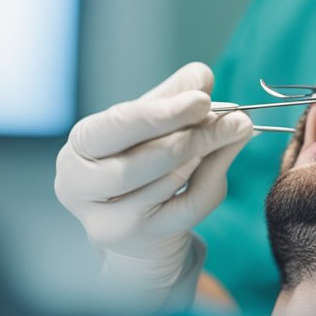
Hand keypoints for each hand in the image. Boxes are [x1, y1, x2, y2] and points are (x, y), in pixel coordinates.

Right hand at [55, 63, 252, 308]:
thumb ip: (171, 97)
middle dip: (195, 136)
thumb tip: (201, 75)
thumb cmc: (139, 165)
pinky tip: (225, 159)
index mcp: (80, 147)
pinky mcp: (139, 240)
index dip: (162, 113)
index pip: (119, 126)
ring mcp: (108, 220)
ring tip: (234, 131)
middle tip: (236, 118)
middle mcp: (81, 186)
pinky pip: (188, 207)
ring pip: (170, 182)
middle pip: (145, 160)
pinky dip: (212, 180)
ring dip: (209, 152)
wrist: (136, 232)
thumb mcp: (148, 127)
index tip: (203, 99)